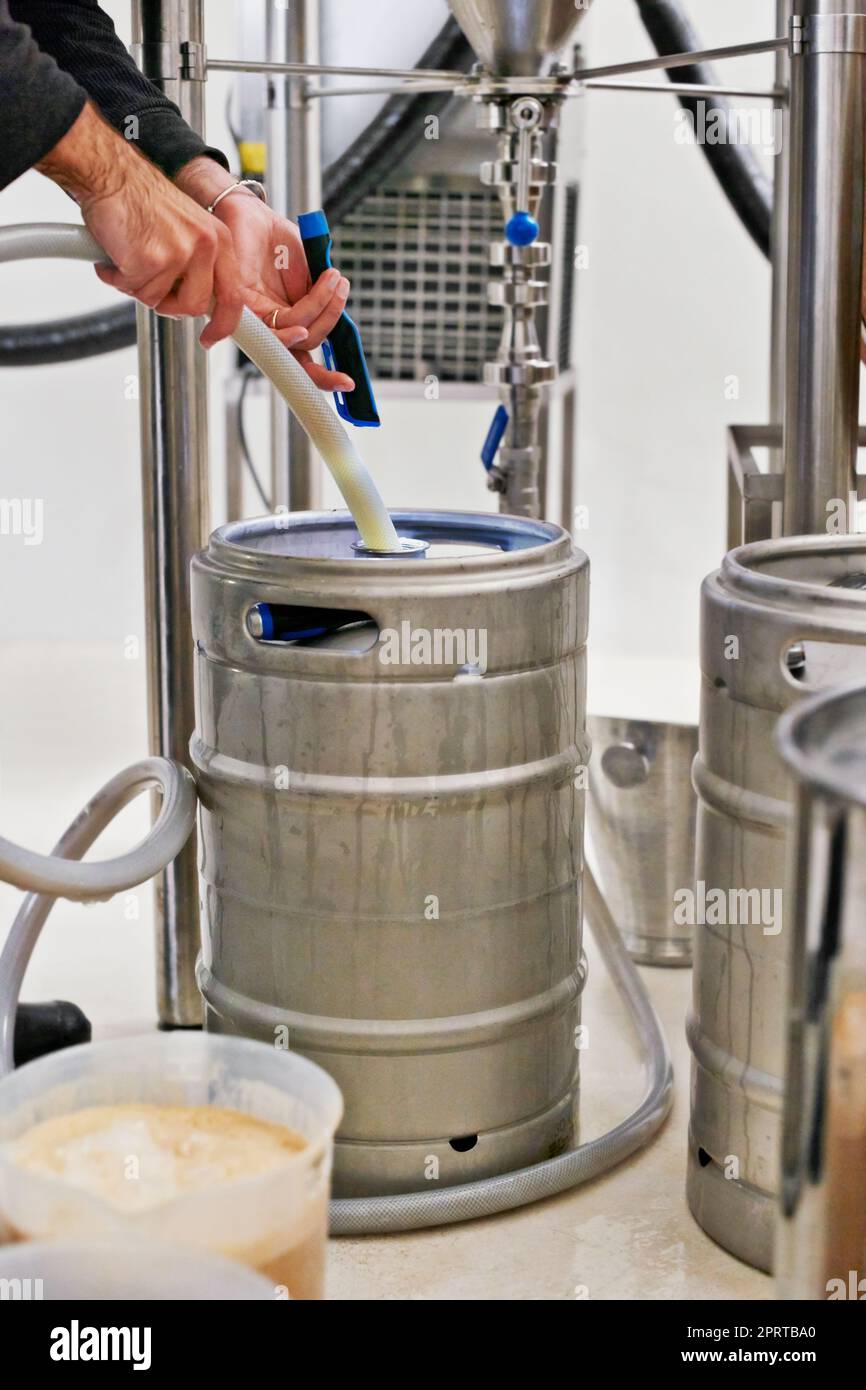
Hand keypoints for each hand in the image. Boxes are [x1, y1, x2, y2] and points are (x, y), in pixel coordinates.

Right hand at [37, 104, 243, 347]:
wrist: (110, 172)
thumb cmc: (140, 198)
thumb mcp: (185, 228)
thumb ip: (196, 265)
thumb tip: (194, 303)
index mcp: (218, 239)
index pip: (232, 295)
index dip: (222, 324)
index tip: (210, 337)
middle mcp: (205, 246)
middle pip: (194, 307)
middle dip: (168, 305)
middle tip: (149, 286)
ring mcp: (179, 254)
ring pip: (159, 300)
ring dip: (137, 286)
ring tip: (128, 257)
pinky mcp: (151, 260)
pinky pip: (133, 289)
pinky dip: (116, 277)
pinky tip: (114, 254)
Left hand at [175, 158, 353, 391]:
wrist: (250, 214)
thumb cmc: (275, 241)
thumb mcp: (309, 270)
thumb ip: (320, 298)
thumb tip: (335, 319)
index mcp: (288, 322)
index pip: (304, 359)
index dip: (325, 376)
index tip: (349, 383)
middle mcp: (270, 327)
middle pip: (304, 349)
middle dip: (329, 326)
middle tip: (343, 291)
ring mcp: (255, 320)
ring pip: (295, 337)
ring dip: (320, 310)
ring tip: (332, 278)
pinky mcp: (240, 309)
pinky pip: (271, 332)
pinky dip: (294, 329)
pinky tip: (304, 322)